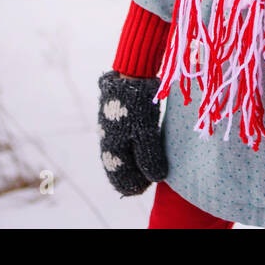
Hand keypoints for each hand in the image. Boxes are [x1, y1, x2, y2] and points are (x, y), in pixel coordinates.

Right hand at [97, 70, 168, 195]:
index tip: (141, 190)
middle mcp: (108, 138)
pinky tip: (140, 154)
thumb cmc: (137, 105)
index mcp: (111, 145)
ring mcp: (112, 127)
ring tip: (144, 174)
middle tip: (144, 186)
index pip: (117, 172)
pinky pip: (123, 141)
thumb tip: (157, 178)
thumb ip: (149, 155)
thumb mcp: (144, 132)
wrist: (131, 74)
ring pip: (119, 153)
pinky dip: (130, 152)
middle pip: (117, 164)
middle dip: (130, 176)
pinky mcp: (119, 118)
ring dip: (131, 165)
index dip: (129, 183)